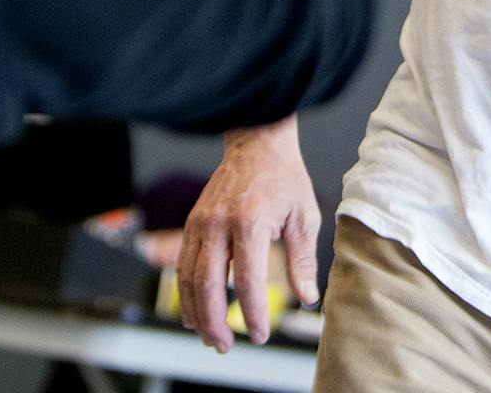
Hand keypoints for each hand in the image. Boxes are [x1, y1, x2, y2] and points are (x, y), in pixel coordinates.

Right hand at [176, 119, 319, 351]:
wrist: (257, 144)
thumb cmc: (284, 178)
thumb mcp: (304, 216)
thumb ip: (303, 260)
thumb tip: (308, 297)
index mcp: (250, 222)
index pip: (248, 279)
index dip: (252, 311)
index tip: (259, 334)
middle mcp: (219, 224)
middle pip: (208, 284)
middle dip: (215, 322)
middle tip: (225, 346)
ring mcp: (200, 223)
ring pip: (188, 278)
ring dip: (196, 313)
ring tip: (209, 337)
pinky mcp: (192, 224)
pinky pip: (182, 265)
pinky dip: (186, 293)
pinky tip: (195, 312)